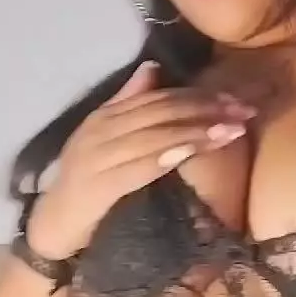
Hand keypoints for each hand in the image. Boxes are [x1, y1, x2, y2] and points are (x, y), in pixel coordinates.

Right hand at [27, 62, 255, 256]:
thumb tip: (153, 70)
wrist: (52, 226)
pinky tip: (192, 151)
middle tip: (243, 111)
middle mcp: (99, 131)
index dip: (198, 95)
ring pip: (154, 136)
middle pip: (160, 112)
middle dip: (206, 109)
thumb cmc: (86, 185)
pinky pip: (138, 167)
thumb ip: (127, 106)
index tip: (234, 98)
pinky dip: (167, 156)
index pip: (157, 98)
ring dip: (196, 131)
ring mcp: (96, 158)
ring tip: (231, 130)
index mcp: (104, 117)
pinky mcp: (97, 186)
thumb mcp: (106, 141)